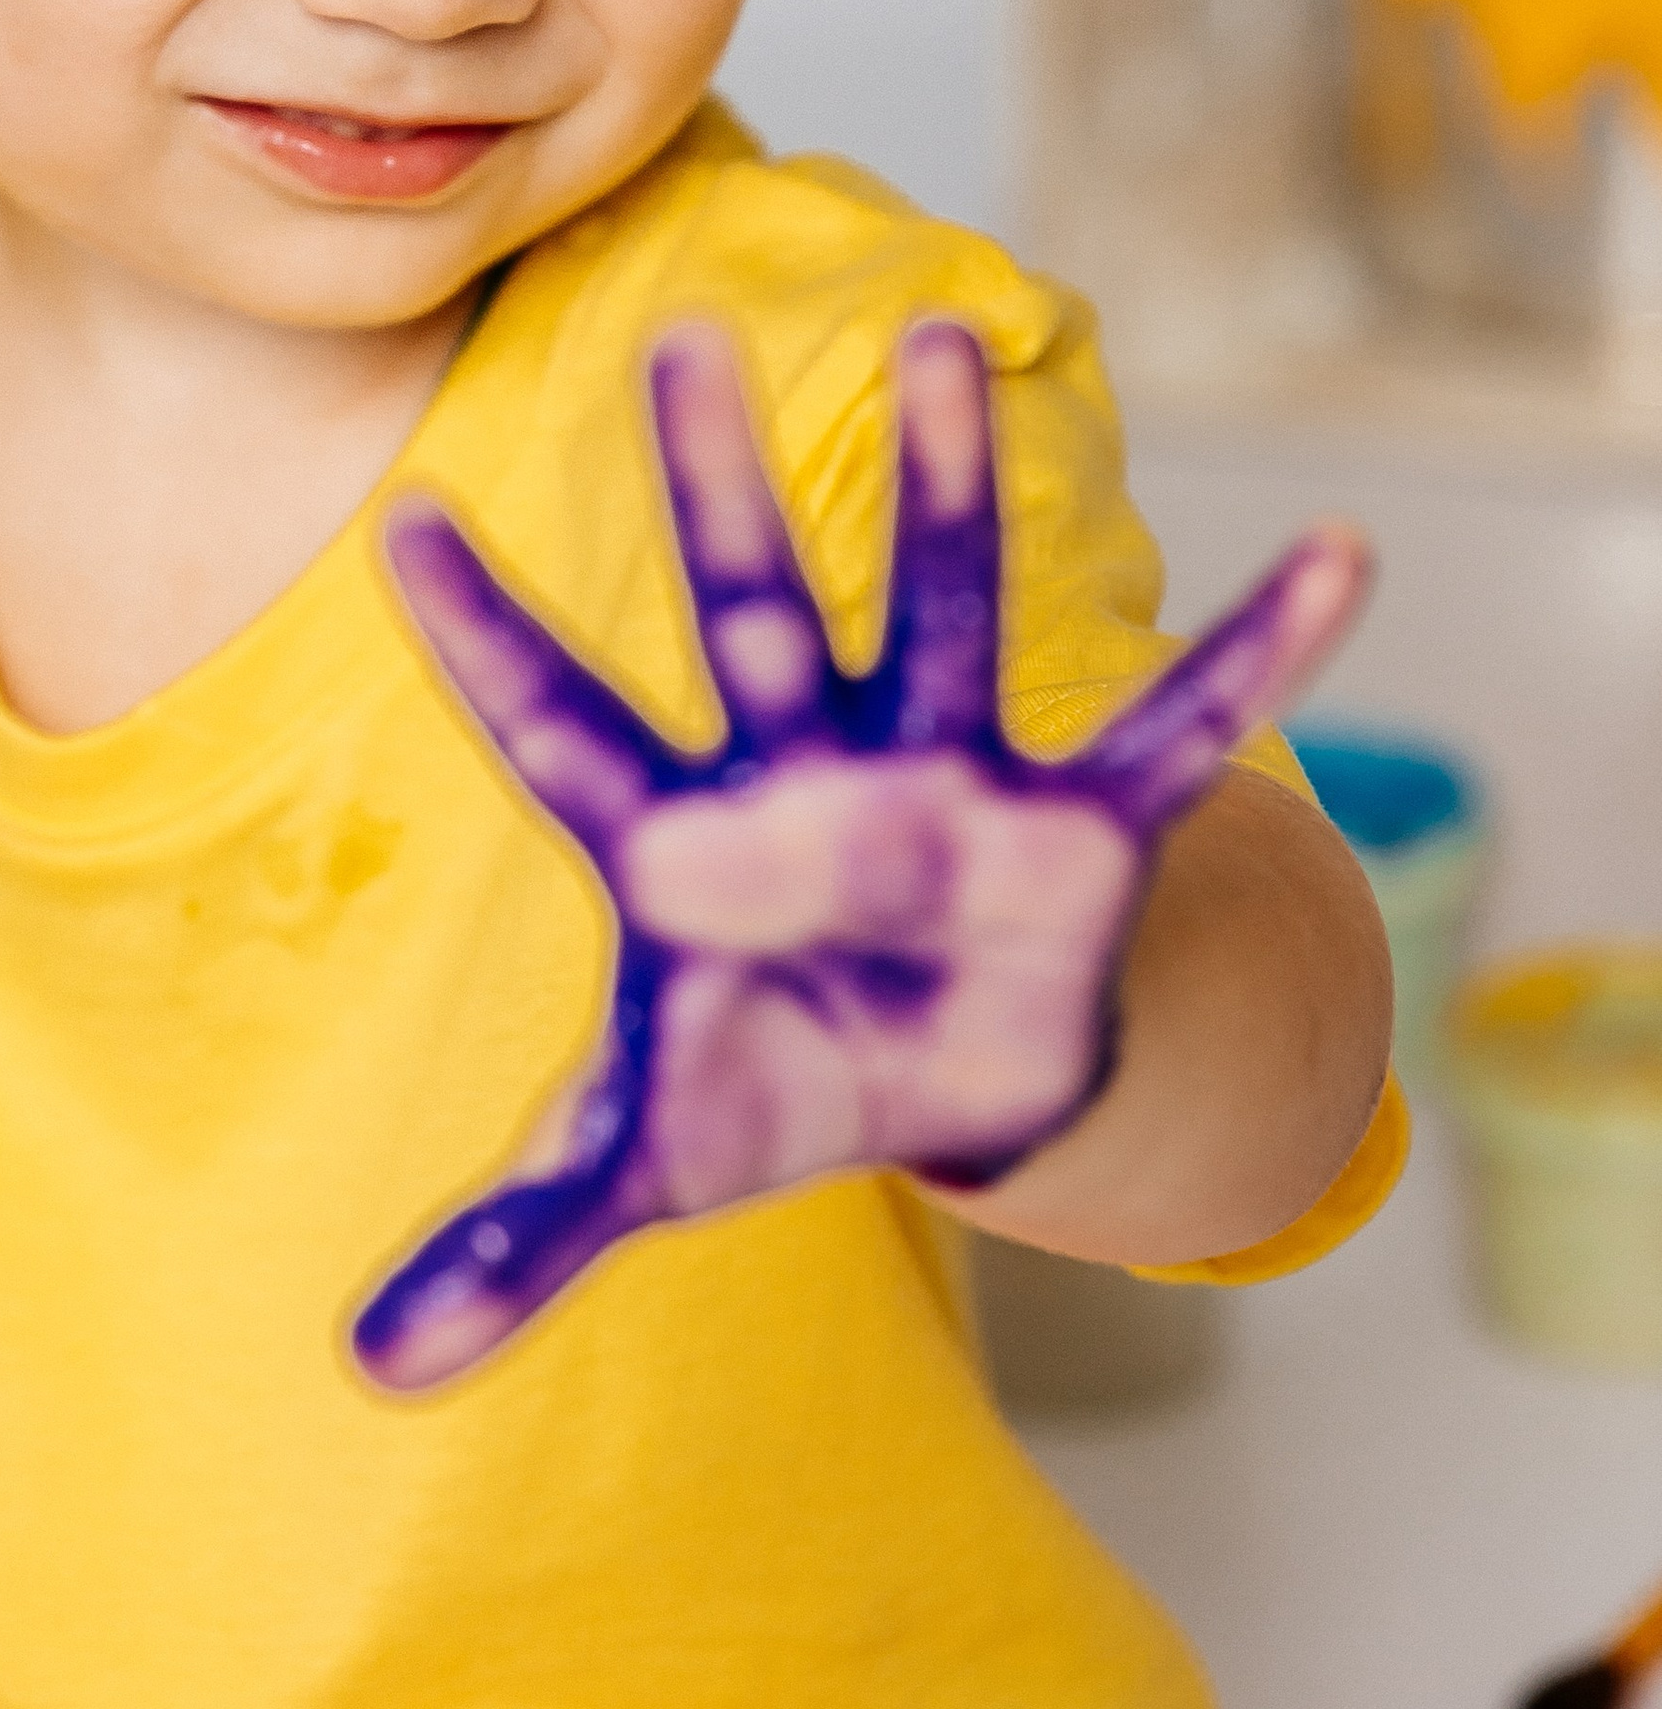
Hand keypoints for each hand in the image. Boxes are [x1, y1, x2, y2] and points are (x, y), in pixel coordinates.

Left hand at [355, 320, 1365, 1388]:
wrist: (944, 1082)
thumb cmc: (771, 1079)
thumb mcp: (646, 1160)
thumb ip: (515, 1234)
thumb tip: (368, 1367)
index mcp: (678, 840)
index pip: (559, 726)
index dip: (481, 638)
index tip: (398, 522)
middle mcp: (805, 770)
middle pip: (746, 615)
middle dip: (713, 492)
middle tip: (677, 341)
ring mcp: (945, 781)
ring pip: (936, 609)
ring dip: (944, 488)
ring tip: (944, 342)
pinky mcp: (1077, 828)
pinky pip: (1179, 732)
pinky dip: (1260, 653)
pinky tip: (1339, 557)